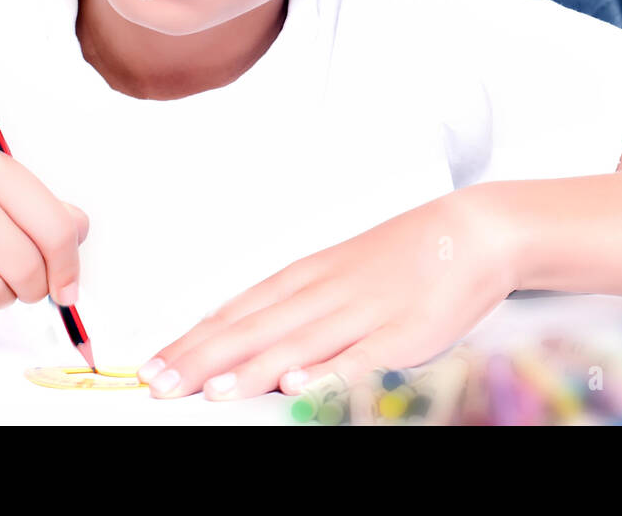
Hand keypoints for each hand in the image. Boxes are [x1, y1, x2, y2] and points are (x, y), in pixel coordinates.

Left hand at [137, 185, 515, 399]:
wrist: (469, 231)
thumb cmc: (403, 256)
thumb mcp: (338, 272)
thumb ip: (294, 306)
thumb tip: (244, 335)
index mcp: (306, 277)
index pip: (236, 312)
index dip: (192, 341)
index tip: (151, 366)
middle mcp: (325, 292)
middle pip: (255, 329)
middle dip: (202, 360)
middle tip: (158, 384)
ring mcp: (363, 312)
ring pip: (299, 343)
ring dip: (252, 368)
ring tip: (211, 390)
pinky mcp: (403, 332)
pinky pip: (362, 356)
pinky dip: (329, 371)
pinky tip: (300, 385)